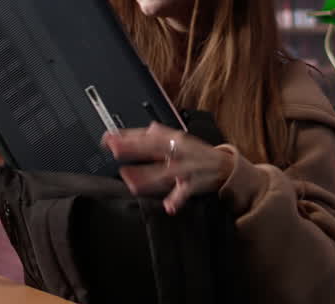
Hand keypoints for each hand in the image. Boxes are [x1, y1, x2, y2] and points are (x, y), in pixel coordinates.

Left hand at [102, 122, 234, 214]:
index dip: (127, 136)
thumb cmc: (198, 153)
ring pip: (165, 172)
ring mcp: (186, 168)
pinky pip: (185, 192)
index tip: (109, 137)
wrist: (225, 166)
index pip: (147, 136)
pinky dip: (177, 200)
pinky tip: (168, 206)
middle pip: (153, 149)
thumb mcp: (180, 138)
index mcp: (173, 139)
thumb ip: (161, 135)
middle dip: (134, 149)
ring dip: (148, 177)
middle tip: (115, 150)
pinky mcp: (195, 184)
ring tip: (130, 181)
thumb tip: (146, 128)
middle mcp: (178, 151)